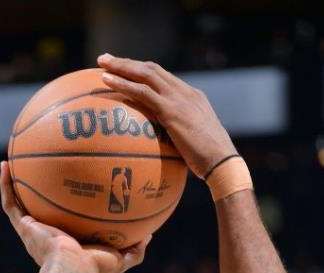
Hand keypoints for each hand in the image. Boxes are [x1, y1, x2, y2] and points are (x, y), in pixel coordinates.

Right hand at [0, 161, 149, 272]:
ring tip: (14, 158)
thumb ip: (135, 249)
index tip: (70, 186)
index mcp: (66, 240)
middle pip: (40, 206)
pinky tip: (5, 164)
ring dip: (14, 181)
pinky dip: (5, 184)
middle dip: (38, 188)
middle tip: (42, 166)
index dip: (65, 204)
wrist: (71, 270)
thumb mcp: (121, 259)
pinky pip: (10, 201)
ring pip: (19, 201)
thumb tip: (150, 235)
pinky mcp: (23, 226)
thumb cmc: (94, 267)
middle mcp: (46, 233)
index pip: (64, 219)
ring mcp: (32, 229)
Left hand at [97, 53, 235, 179]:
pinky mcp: (171, 111)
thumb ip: (178, 138)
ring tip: (101, 64)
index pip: (164, 77)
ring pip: (145, 74)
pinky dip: (123, 84)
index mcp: (192, 97)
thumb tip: (163, 151)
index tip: (127, 70)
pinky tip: (106, 82)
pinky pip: (142, 92)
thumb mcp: (193, 144)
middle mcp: (185, 93)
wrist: (222, 162)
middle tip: (106, 59)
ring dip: (121, 67)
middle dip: (128, 62)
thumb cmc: (209, 163)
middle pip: (152, 69)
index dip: (143, 71)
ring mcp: (178, 99)